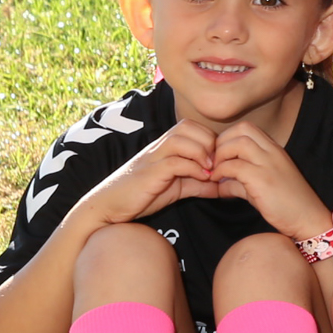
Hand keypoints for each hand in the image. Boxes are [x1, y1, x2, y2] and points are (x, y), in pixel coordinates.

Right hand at [90, 121, 221, 223]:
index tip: (219, 160)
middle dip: (208, 142)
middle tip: (216, 163)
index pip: (192, 126)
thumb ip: (198, 185)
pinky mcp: (149, 173)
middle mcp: (159, 146)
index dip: (211, 139)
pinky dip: (192, 168)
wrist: (109, 206)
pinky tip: (200, 179)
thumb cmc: (142, 195)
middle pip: (188, 126)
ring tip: (209, 170)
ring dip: (201, 152)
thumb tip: (223, 187)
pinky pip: (175, 162)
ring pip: (181, 139)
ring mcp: (153, 158)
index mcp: (165, 146)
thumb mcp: (177, 188)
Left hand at [203, 119, 331, 243]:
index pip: (247, 128)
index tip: (219, 156)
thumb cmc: (287, 205)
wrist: (308, 219)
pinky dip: (221, 174)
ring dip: (221, 156)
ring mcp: (269, 164)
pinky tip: (219, 187)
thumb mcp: (263, 186)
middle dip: (221, 142)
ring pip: (238, 143)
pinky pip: (235, 167)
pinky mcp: (263, 180)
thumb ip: (241, 180)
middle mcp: (273, 152)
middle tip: (214, 162)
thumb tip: (219, 183)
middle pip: (242, 129)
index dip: (227, 138)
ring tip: (215, 173)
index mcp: (274, 150)